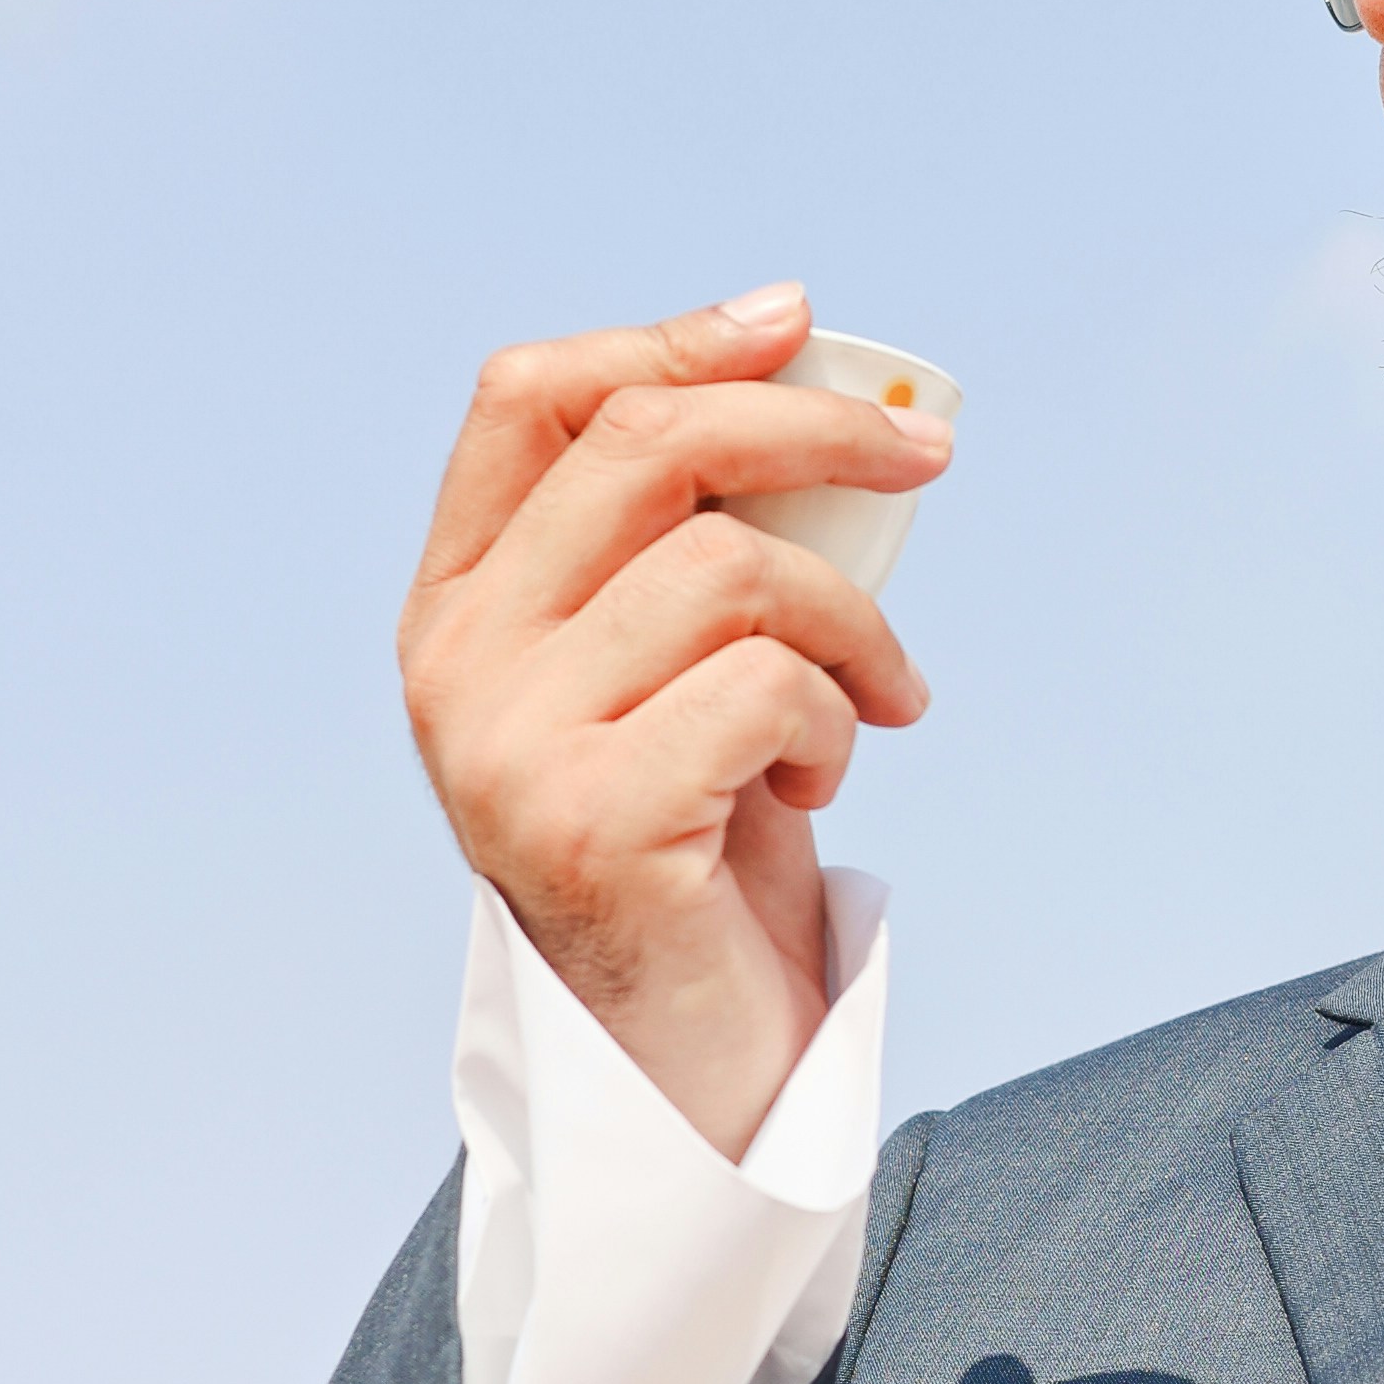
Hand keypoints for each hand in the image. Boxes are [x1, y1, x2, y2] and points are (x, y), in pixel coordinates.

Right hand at [399, 285, 951, 1156]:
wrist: (680, 1060)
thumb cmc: (698, 847)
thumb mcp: (676, 670)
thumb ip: (695, 545)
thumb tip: (831, 394)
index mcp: (457, 606)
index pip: (526, 399)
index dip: (668, 340)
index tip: (797, 323)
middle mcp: (457, 665)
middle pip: (646, 448)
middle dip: (814, 430)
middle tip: (926, 462)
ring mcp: (510, 746)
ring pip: (736, 572)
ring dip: (853, 628)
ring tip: (876, 705)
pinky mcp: (594, 825)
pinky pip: (769, 691)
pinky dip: (836, 728)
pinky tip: (815, 791)